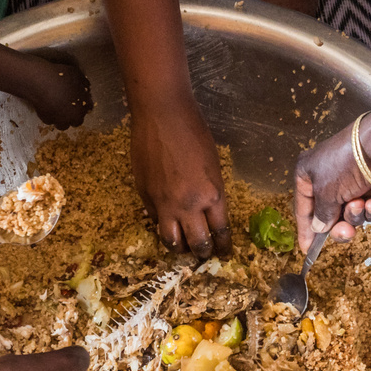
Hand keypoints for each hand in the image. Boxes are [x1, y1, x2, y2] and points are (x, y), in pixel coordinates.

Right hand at [29, 61, 92, 129]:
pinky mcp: (46, 119)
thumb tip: (87, 88)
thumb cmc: (59, 77)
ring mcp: (58, 120)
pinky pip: (49, 121)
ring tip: (59, 110)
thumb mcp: (76, 75)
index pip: (88, 109)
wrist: (39, 81)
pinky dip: (49, 116)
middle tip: (69, 106)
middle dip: (74, 115)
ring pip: (63, 125)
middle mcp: (71, 118)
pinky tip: (47, 107)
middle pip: (76, 121)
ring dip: (62, 119)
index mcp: (82, 108)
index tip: (80, 100)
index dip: (84, 104)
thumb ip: (84, 84)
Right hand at [130, 101, 229, 257]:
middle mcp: (189, 205)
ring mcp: (164, 203)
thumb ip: (211, 192)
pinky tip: (166, 223)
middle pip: (198, 243)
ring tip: (183, 248)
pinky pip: (155, 221)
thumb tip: (206, 210)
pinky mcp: (145, 197)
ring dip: (180, 248)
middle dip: (204, 253)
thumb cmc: (193, 132)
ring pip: (171, 241)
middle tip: (205, 254)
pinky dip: (162, 225)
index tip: (224, 252)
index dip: (223, 246)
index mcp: (212, 195)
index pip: (220, 231)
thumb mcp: (213, 165)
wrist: (161, 115)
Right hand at [293, 115, 370, 251]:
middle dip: (338, 226)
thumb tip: (319, 227)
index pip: (303, 209)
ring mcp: (351, 185)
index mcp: (308, 175)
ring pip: (350, 215)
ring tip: (359, 205)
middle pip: (329, 216)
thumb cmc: (345, 164)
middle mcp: (328, 180)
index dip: (306, 230)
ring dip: (355, 215)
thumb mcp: (325, 193)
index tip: (307, 249)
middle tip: (346, 232)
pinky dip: (370, 209)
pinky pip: (368, 210)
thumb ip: (321, 215)